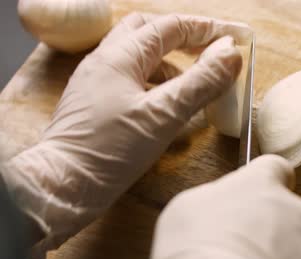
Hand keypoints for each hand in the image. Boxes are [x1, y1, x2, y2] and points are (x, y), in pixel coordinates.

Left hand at [0, 13, 247, 258]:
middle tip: (210, 52)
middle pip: (148, 31)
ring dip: (170, 62)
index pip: (171, 27)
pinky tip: (167, 104)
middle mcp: (105, 60)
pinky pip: (130, 79)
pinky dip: (155, 82)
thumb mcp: (164, 115)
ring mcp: (96, 81)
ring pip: (138, 56)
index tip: (233, 36)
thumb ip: (200, 82)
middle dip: (182, 37)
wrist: (63, 185)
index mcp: (121, 55)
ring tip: (194, 83)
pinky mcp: (94, 102)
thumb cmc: (111, 149)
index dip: (206, 29)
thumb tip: (230, 53)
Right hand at [145, 155, 300, 258]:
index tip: (255, 193)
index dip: (264, 180)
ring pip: (298, 247)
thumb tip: (220, 204)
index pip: (274, 166)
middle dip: (267, 228)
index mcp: (262, 184)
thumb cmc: (201, 254)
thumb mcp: (185, 210)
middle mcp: (296, 210)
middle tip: (238, 250)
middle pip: (285, 212)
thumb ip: (213, 198)